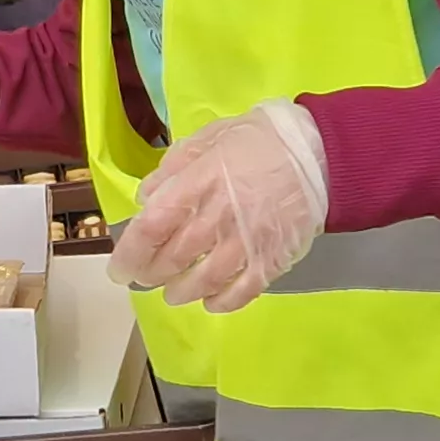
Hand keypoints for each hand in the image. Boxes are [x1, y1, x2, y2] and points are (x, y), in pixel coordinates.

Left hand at [110, 99, 329, 315]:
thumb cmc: (259, 140)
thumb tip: (146, 198)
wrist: (320, 152)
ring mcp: (247, 242)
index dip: (130, 253)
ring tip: (173, 293)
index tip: (119, 269)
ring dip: (181, 292)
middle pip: (172, 259)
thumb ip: (173, 168)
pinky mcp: (274, 259)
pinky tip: (210, 303)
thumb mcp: (209, 138)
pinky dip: (222, 302)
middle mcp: (218, 218)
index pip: (152, 228)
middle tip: (144, 278)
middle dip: (151, 274)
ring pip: (203, 281)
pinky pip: (242, 291)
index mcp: (198, 184)